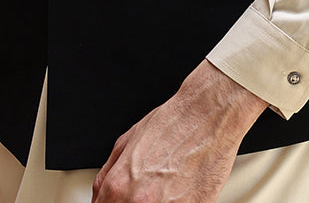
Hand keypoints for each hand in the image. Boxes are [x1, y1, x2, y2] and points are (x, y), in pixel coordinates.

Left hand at [91, 59, 265, 202]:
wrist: (208, 114)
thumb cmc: (172, 123)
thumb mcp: (126, 141)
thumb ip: (107, 176)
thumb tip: (100, 197)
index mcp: (119, 186)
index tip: (119, 200)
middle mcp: (139, 201)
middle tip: (147, 191)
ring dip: (157, 202)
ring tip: (165, 189)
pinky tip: (180, 191)